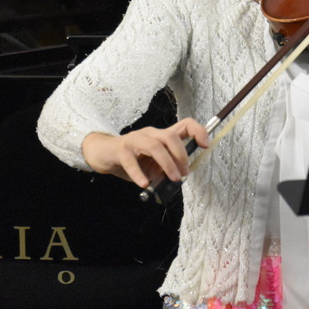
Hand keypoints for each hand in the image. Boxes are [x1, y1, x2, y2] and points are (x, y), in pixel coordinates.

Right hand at [80, 119, 210, 189]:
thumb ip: (166, 169)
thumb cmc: (131, 159)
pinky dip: (139, 173)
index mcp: (161, 136)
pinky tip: (144, 184)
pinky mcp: (120, 149)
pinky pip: (131, 160)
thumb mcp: (153, 164)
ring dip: (167, 164)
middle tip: (183, 174)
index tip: (206, 145)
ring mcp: (134, 140)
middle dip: (181, 156)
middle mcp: (150, 134)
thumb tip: (179, 180)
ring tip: (172, 179)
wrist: (103, 154)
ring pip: (154, 146)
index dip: (198, 131)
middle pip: (170, 136)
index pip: (185, 124)